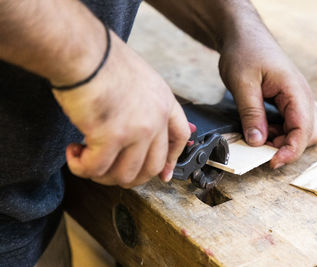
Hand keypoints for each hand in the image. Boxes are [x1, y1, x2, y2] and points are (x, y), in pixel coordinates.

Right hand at [52, 31, 189, 187]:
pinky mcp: (111, 138)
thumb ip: (143, 103)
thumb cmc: (103, 59)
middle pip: (152, 166)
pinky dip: (81, 167)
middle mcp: (155, 119)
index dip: (172, 160)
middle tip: (110, 172)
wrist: (83, 51)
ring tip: (86, 159)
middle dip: (130, 176)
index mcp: (164, 102)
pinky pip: (96, 168)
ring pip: (125, 174)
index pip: (179, 137)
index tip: (163, 174)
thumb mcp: (138, 78)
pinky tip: (73, 153)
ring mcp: (136, 130)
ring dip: (103, 174)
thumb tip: (134, 125)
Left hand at [219, 24, 316, 168]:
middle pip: (309, 133)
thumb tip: (257, 143)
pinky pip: (293, 122)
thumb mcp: (242, 83)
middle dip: (288, 147)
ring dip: (285, 140)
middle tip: (262, 149)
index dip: (290, 151)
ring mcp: (298, 98)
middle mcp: (302, 95)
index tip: (271, 162)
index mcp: (295, 90)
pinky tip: (263, 128)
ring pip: (304, 130)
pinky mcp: (289, 100)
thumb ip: (251, 113)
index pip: (304, 129)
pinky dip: (281, 132)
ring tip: (260, 137)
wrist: (244, 36)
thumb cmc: (244, 52)